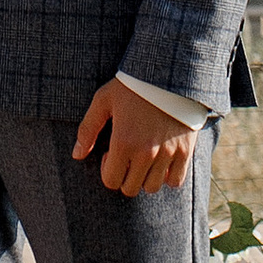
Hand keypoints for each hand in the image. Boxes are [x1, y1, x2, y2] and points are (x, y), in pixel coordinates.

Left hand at [72, 77, 198, 196]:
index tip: (111, 153)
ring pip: (152, 187)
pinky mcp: (185, 152)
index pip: (111, 181)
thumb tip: (77, 155)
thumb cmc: (133, 85)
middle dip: (124, 176)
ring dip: (144, 178)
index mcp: (124, 142)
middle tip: (126, 155)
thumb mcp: (104, 100)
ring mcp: (167, 154)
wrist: (170, 73)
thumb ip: (88, 129)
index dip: (107, 170)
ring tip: (143, 158)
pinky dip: (167, 177)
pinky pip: (175, 181)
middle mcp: (146, 153)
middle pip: (130, 188)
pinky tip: (161, 161)